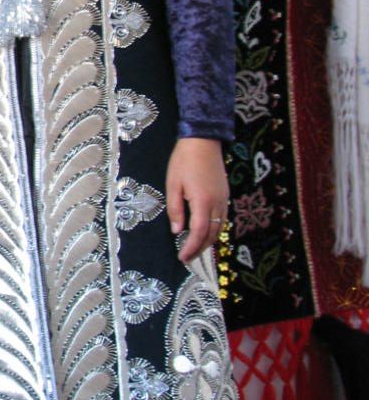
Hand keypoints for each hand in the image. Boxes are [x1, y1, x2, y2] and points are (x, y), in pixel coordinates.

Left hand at [166, 137, 227, 263]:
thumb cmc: (184, 161)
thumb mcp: (172, 185)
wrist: (203, 141)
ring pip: (220, 227)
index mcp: (203, 201)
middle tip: (187, 258)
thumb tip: (177, 231)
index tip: (183, 258)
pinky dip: (215, 229)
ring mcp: (224, 199)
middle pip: (212, 234)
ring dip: (208, 241)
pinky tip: (205, 232)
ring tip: (195, 248)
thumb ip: (175, 210)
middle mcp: (217, 203)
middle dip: (200, 248)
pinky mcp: (226, 195)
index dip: (191, 248)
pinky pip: (223, 218)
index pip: (198, 232)